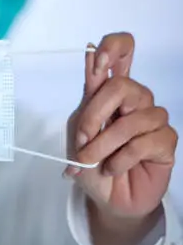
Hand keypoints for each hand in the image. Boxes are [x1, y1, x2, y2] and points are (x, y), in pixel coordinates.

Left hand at [65, 33, 177, 244]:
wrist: (105, 196)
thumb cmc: (91, 161)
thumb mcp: (79, 130)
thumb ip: (88, 98)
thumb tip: (90, 56)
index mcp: (111, 91)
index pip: (122, 51)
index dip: (114, 47)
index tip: (96, 62)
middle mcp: (135, 100)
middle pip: (123, 86)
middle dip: (95, 116)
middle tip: (83, 140)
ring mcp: (153, 119)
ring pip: (131, 121)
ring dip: (104, 145)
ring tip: (93, 161)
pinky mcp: (166, 142)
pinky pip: (143, 143)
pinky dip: (121, 159)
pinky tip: (114, 168)